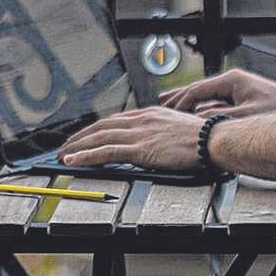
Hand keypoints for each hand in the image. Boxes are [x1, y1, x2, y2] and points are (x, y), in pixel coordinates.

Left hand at [59, 107, 202, 170]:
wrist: (213, 140)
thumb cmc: (202, 138)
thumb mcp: (177, 129)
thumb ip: (161, 133)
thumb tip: (154, 143)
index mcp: (149, 114)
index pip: (115, 120)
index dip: (96, 129)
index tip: (85, 136)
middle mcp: (141, 120)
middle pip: (102, 126)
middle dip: (81, 137)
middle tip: (66, 146)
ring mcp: (139, 133)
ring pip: (99, 137)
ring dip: (77, 147)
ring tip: (63, 155)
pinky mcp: (139, 149)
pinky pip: (106, 152)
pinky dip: (86, 156)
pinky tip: (74, 161)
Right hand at [158, 68, 275, 118]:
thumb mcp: (246, 118)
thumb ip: (220, 120)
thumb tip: (197, 123)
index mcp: (231, 80)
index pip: (196, 91)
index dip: (179, 104)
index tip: (165, 115)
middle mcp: (233, 81)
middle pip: (198, 90)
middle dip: (178, 98)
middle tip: (159, 105)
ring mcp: (238, 88)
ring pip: (206, 95)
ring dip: (189, 102)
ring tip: (170, 105)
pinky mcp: (245, 96)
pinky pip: (216, 101)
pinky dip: (202, 107)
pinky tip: (195, 115)